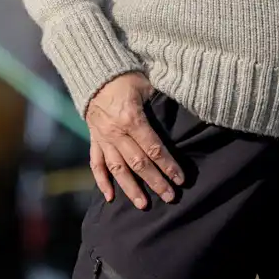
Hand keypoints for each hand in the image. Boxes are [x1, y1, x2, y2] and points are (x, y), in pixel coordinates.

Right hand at [85, 72, 183, 208]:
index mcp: (131, 119)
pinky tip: (109, 197)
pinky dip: (101, 181)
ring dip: (130, 188)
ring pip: (118, 169)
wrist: (94, 74)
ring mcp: (103, 138)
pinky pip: (96, 164)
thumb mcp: (146, 85)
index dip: (168, 165)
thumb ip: (161, 102)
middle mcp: (116, 133)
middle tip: (170, 197)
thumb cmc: (125, 78)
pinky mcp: (94, 140)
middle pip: (138, 163)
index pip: (153, 148)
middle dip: (155, 182)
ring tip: (143, 205)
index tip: (180, 179)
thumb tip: (184, 112)